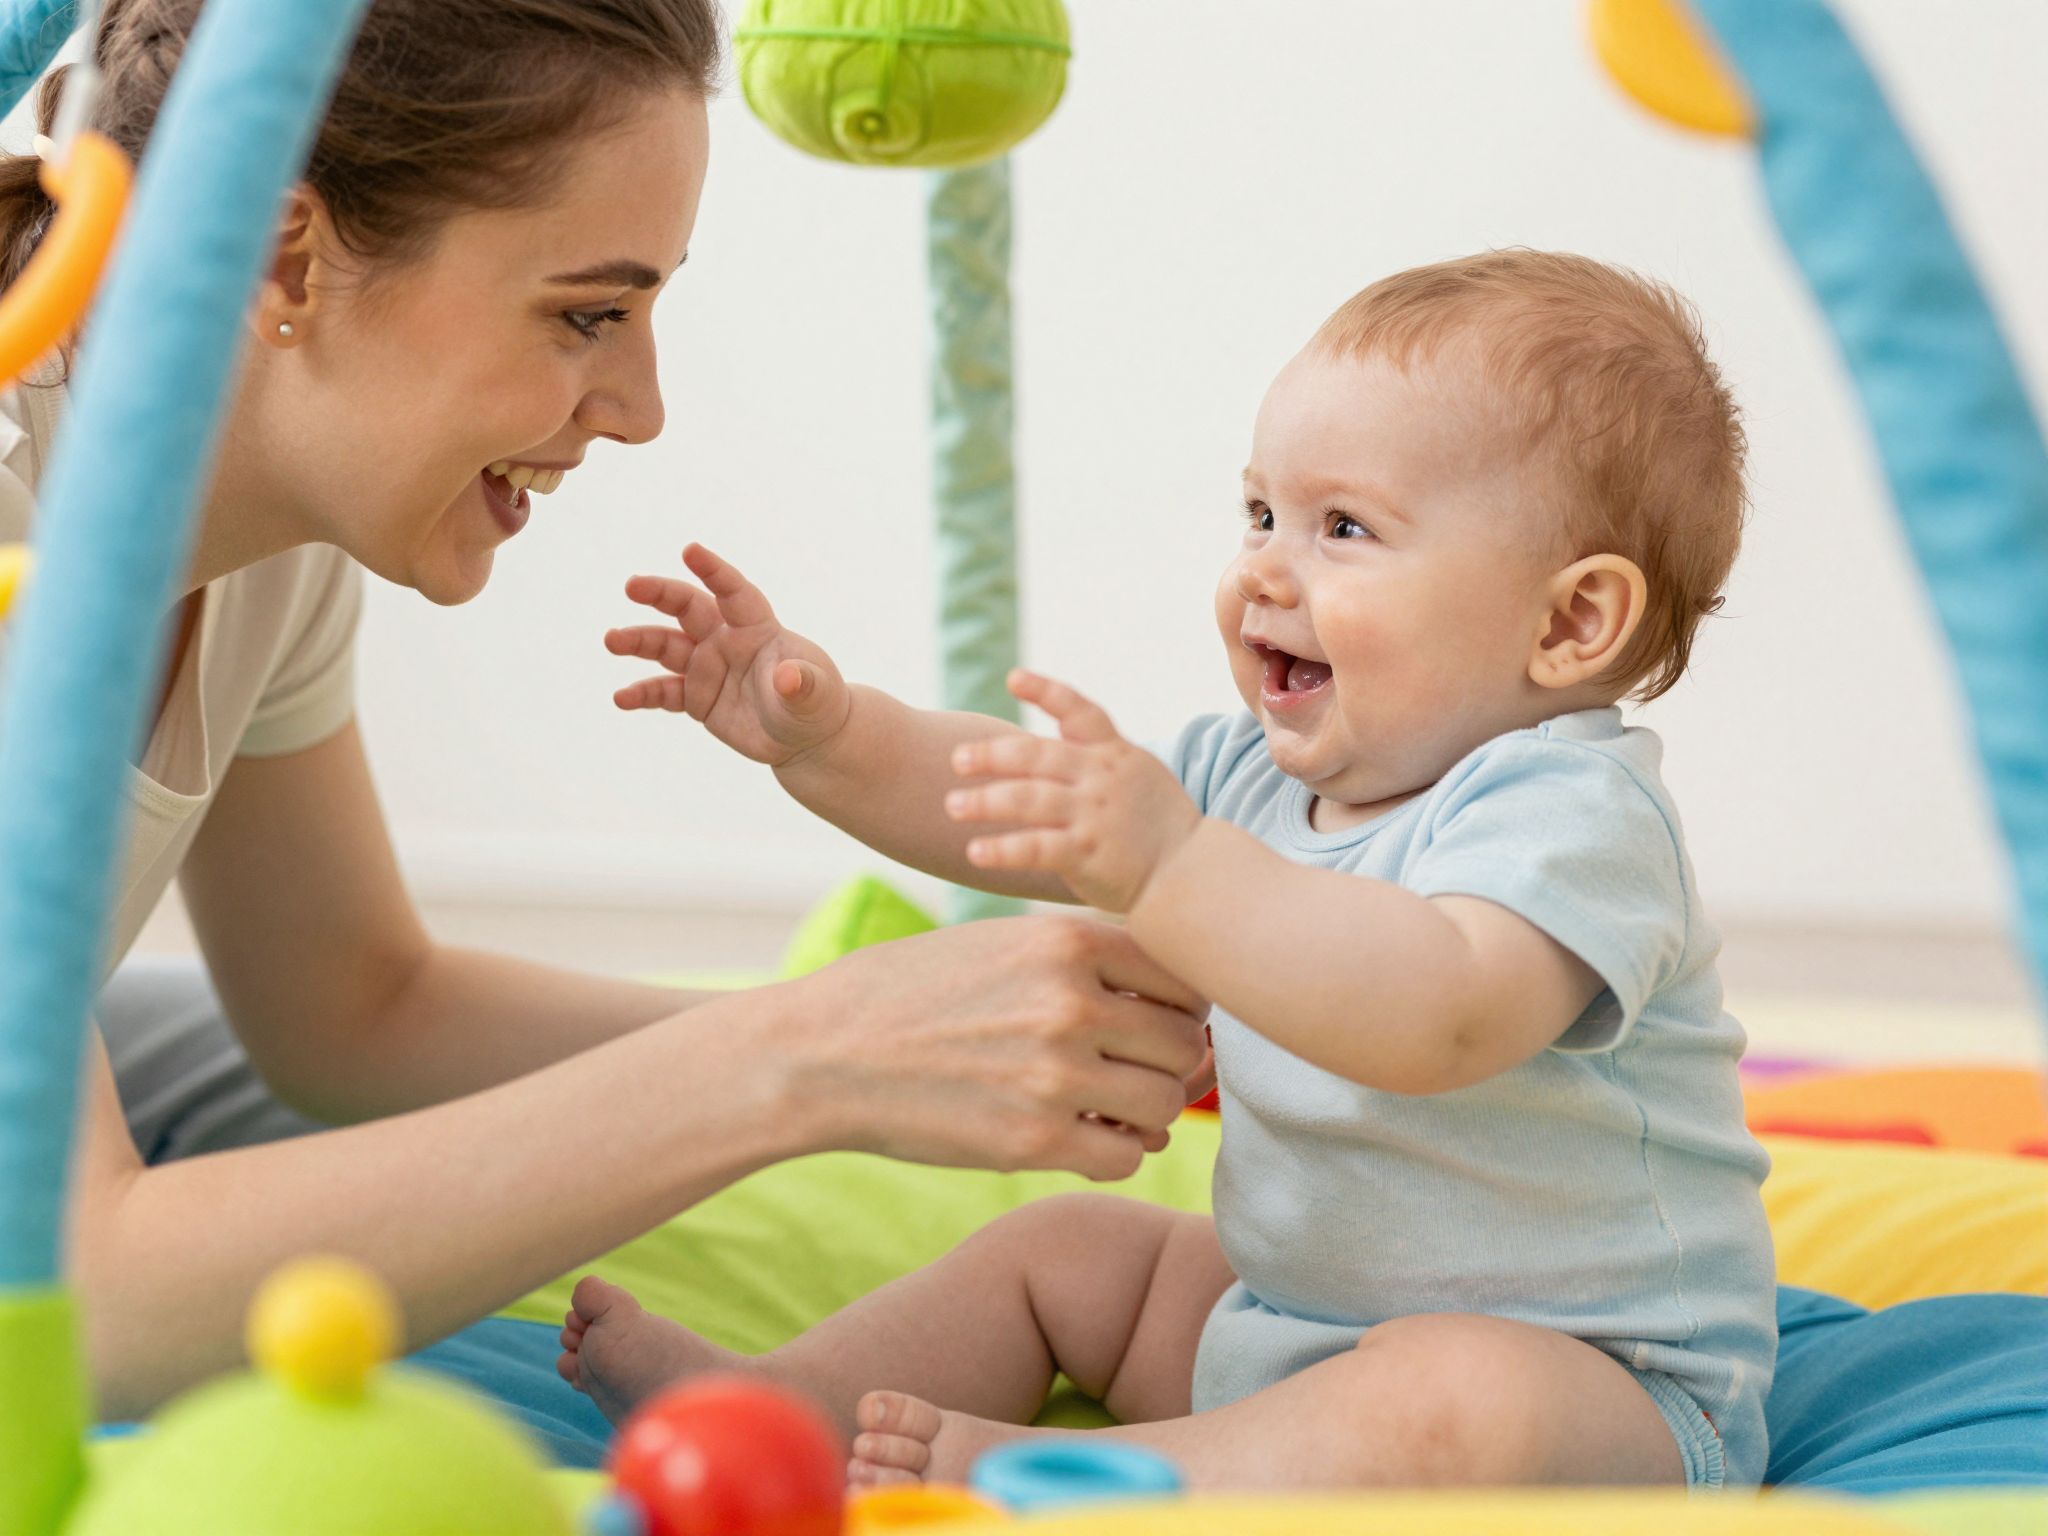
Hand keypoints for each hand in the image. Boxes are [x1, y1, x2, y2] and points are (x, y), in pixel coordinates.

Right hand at [606, 544, 849, 766]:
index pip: (733, 591)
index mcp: (757, 628)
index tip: (691, 550)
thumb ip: (802, 683)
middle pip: (687, 607)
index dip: (714, 571)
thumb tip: (788, 678)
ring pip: (666, 646)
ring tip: (611, 641)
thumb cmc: (815, 704)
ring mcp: (708, 667)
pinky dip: (642, 694)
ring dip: (638, 641)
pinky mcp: (697, 697)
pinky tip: (621, 698)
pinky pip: (663, 692)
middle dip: (660, 594)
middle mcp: (726, 640)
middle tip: (631, 586)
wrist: (804, 738)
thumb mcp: (814, 694)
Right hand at [784, 916, 1209, 1181]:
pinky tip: (1081, 1138)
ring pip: (1164, 1102)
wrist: (821, 1053)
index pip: (1183, 976)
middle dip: (1169, 1063)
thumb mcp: (998, 944)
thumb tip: (1173, 1008)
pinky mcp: (1032, 1141)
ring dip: (1145, 1112)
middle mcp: (1070, 1003)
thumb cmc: (910, 994)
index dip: (1182, 1005)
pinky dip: (1115, 1152)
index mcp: (1065, 942)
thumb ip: (1080, 962)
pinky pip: (1124, 1156)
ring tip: (1107, 1108)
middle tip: (1135, 1073)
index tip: (1156, 1023)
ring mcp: (1054, 1074)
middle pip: (1186, 1043)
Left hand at [945, 669, 1202, 912]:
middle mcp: (1100, 779)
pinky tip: (975, 852)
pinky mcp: (1085, 854)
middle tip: (957, 759)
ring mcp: (1092, 815)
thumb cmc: (1162, 828)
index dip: (1047, 692)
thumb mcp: (1142, 775)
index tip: (1013, 677)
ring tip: (952, 806)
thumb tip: (1064, 728)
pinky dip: (1002, 849)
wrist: (1191, 874)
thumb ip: (1103, 753)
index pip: (1080, 711)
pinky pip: (1035, 847)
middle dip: (992, 754)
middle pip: (1036, 755)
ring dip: (984, 801)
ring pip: (1027, 799)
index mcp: (1114, 755)